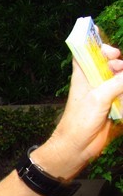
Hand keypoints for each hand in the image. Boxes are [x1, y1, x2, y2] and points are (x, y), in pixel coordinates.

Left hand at [33, 44, 122, 178]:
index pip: (87, 53)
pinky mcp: (111, 105)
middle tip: (120, 68)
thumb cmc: (80, 120)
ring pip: (118, 78)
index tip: (111, 52)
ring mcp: (102, 93)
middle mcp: (92, 82)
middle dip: (118, 63)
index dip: (98, 49)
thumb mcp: (99, 97)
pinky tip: (122, 98)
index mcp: (82, 75)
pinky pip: (122, 92)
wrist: (77, 146)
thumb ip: (118, 82)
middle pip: (108, 64)